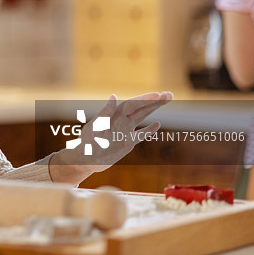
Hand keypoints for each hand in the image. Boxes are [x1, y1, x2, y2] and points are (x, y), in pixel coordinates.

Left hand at [51, 91, 172, 181]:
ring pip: (142, 117)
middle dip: (154, 101)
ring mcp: (124, 131)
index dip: (145, 99)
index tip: (158, 95)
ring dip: (153, 110)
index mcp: (113, 116)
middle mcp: (120, 121)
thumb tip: (113, 96)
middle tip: (169, 94)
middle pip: (140, 108)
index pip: (132, 104)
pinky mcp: (126, 143)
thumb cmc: (86, 143)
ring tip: (166, 101)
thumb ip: (105, 113)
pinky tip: (157, 124)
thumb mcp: (95, 127)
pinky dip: (149, 130)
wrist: (84, 160)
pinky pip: (140, 135)